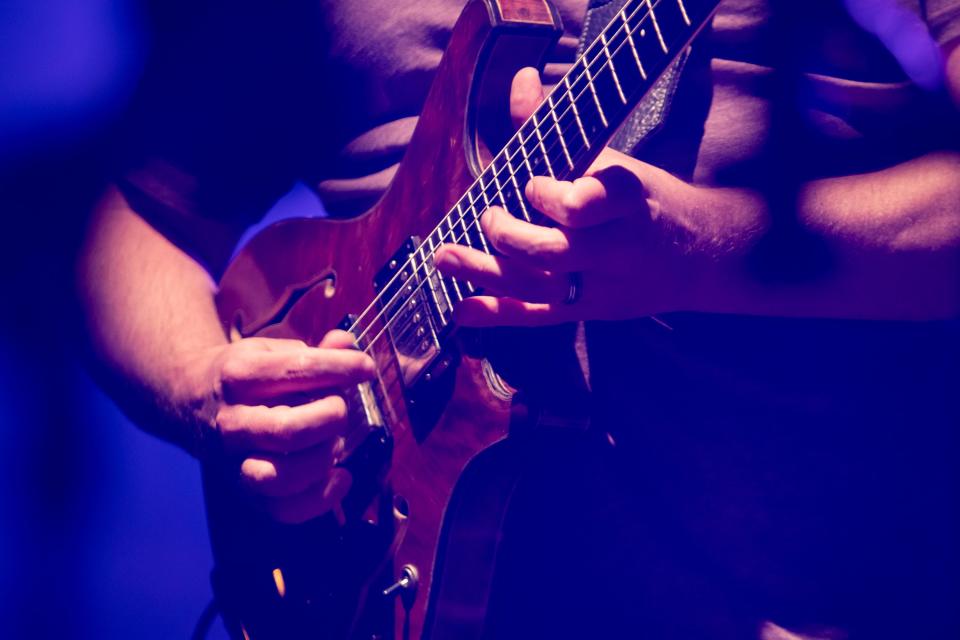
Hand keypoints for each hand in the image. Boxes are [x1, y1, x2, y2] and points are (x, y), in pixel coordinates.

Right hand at [188, 330, 374, 522]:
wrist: (191, 398)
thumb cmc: (247, 374)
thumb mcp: (272, 351)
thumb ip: (315, 351)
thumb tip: (346, 342)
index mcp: (240, 375)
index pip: (297, 370)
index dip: (340, 368)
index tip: (366, 368)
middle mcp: (232, 421)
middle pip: (288, 430)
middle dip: (330, 417)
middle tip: (340, 407)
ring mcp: (234, 460)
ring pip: (280, 476)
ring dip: (322, 458)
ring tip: (335, 441)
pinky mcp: (244, 491)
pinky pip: (283, 510)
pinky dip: (320, 499)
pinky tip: (341, 476)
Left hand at [434, 68, 739, 325]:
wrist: (701, 255)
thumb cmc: (646, 200)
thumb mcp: (613, 160)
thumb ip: (557, 128)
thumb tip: (519, 82)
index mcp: (628, 200)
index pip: (588, 203)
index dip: (553, 197)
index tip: (532, 184)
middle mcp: (615, 247)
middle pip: (556, 251)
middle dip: (512, 235)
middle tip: (490, 215)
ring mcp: (601, 285)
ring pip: (541, 285)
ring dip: (487, 271)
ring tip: (445, 255)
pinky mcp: (588, 310)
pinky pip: (540, 316)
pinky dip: (499, 314)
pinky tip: (462, 309)